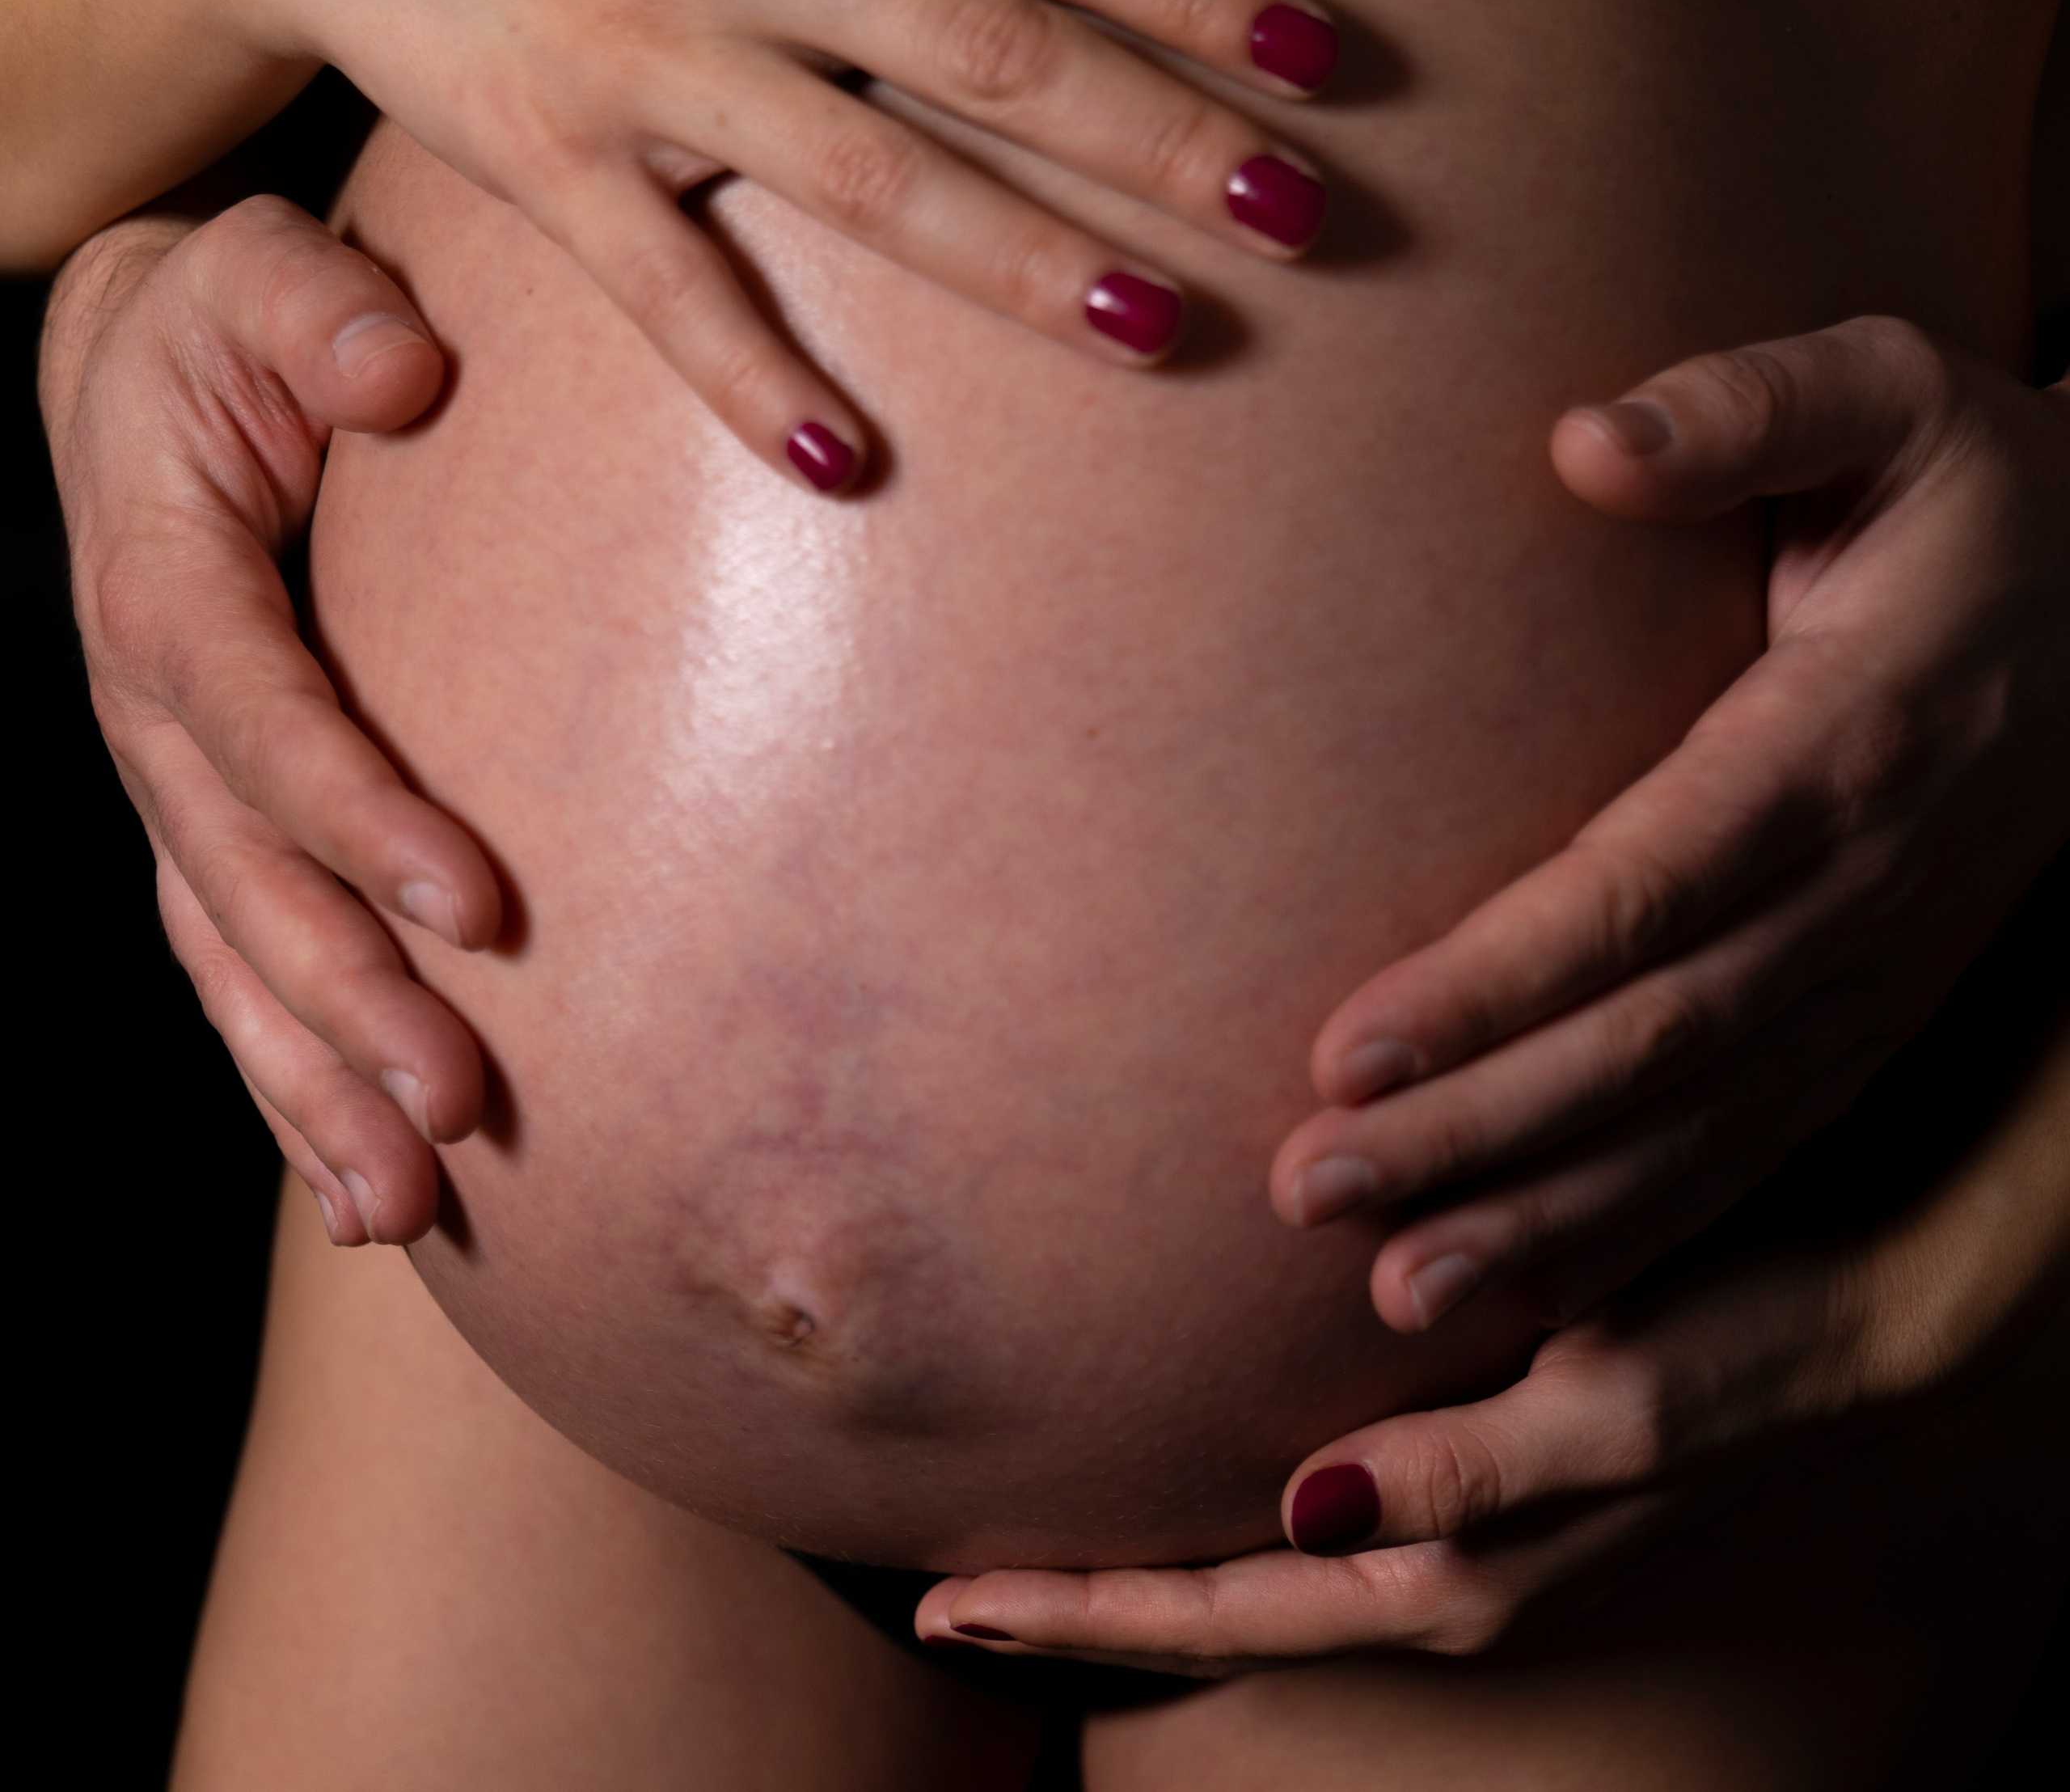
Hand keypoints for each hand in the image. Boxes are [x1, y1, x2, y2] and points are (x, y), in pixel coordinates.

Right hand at [41, 194, 493, 1245]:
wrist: (152, 374)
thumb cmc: (236, 321)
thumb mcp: (269, 273)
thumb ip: (323, 311)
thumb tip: (407, 372)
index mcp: (166, 589)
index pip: (261, 721)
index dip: (357, 815)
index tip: (478, 905)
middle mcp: (153, 714)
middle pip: (244, 886)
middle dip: (347, 1003)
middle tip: (458, 1106)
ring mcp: (174, 787)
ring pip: (232, 962)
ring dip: (312, 1085)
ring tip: (405, 1202)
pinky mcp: (208, 826)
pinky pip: (237, 971)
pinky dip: (290, 1085)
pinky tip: (366, 1193)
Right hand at [179, 0, 1336, 487]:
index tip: (1318, 63)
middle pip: (1001, 55)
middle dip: (1166, 139)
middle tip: (1304, 216)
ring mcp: (651, 59)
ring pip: (874, 181)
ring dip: (1027, 264)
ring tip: (1165, 331)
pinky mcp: (553, 164)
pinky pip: (666, 288)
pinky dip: (746, 377)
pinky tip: (842, 461)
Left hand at [916, 987, 2069, 1668]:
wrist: (1885, 1319)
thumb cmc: (1757, 1349)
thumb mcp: (1620, 1411)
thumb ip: (1467, 1473)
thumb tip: (1310, 1512)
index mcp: (1459, 1567)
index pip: (1228, 1609)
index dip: (1085, 1612)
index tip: (945, 1605)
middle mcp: (1446, 1562)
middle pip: (1222, 1601)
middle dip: (1089, 1597)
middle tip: (950, 1582)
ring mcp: (1468, 1522)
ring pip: (1268, 1563)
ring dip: (1152, 1551)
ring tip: (1040, 1523)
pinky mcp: (1491, 1459)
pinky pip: (1331, 1503)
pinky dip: (1239, 1499)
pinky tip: (1203, 1449)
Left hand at [1270, 316, 2069, 1334]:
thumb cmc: (1976, 486)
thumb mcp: (1891, 395)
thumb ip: (1750, 407)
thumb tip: (1583, 441)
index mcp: (1847, 739)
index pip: (1647, 886)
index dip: (1499, 979)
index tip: (1345, 1048)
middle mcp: (1863, 887)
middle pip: (1649, 1041)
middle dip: (1475, 1127)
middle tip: (1301, 1189)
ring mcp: (1876, 972)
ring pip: (1698, 1130)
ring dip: (1542, 1218)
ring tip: (1385, 1294)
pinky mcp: (1872, 1015)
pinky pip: (1750, 1150)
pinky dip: (1636, 1236)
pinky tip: (1518, 1295)